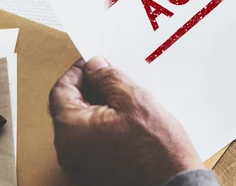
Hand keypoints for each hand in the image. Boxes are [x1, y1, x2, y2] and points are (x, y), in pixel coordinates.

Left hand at [49, 57, 203, 185]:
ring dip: (99, 106)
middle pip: (70, 107)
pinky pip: (92, 140)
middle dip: (90, 88)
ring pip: (82, 124)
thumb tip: (95, 66)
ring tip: (125, 97)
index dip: (78, 71)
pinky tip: (127, 118)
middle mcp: (69, 150)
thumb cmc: (156, 147)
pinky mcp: (94, 171)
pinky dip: (104, 124)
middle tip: (114, 76)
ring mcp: (80, 164)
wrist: (174, 181)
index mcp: (71, 129)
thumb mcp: (134, 99)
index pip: (61, 90)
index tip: (95, 62)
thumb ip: (109, 78)